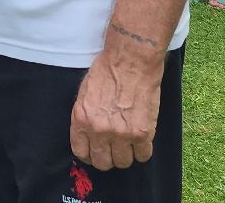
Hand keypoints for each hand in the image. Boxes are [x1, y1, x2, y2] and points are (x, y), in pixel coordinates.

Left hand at [69, 48, 163, 170]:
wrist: (131, 61)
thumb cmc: (106, 71)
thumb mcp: (84, 93)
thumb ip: (85, 116)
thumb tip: (88, 134)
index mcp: (81, 120)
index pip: (81, 152)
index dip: (89, 155)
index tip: (95, 152)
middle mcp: (99, 130)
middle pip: (102, 162)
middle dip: (108, 158)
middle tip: (113, 149)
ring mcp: (122, 134)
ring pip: (123, 162)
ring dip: (126, 155)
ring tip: (128, 143)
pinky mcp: (143, 133)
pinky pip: (143, 156)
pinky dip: (142, 151)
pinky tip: (141, 141)